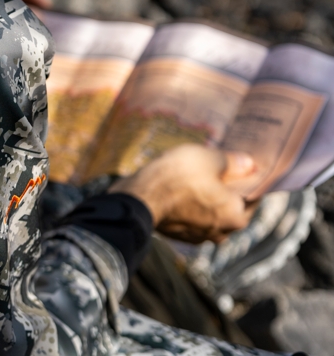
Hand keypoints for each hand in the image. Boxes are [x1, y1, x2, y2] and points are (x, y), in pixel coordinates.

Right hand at [108, 144, 257, 243]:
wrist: (139, 198)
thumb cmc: (177, 176)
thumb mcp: (208, 158)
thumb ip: (232, 162)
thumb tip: (249, 164)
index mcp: (236, 215)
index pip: (255, 195)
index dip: (251, 177)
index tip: (246, 163)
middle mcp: (222, 231)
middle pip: (233, 205)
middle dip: (229, 187)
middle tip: (222, 165)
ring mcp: (200, 236)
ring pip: (213, 212)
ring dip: (210, 197)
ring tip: (199, 175)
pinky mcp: (181, 235)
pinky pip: (195, 217)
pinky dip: (194, 205)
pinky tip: (184, 188)